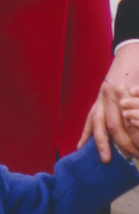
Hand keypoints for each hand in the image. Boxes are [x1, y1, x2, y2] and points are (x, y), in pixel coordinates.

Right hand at [79, 41, 138, 160]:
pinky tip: (81, 148)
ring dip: (102, 144)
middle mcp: (109, 95)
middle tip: (135, 157)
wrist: (131, 54)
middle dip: (123, 145)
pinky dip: (85, 134)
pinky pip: (90, 120)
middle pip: (113, 126)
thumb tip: (137, 125)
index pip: (128, 122)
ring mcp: (100, 98)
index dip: (134, 138)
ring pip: (98, 124)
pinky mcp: (96, 102)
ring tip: (106, 159)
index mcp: (123, 91)